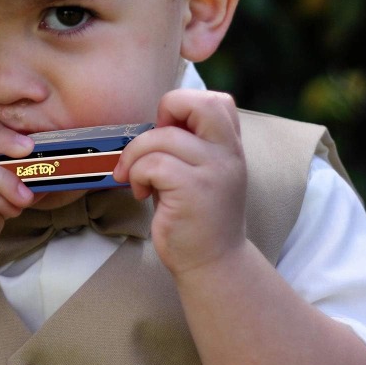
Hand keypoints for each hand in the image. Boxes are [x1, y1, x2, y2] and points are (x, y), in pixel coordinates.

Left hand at [113, 90, 246, 278]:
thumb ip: (187, 144)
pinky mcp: (193, 191)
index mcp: (229, 146)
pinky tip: (142, 193)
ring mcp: (213, 172)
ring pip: (163, 137)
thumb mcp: (200, 172)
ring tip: (138, 178)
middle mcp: (227, 154)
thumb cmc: (196, 216)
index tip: (167, 132)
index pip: (215, 100)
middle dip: (166, 110)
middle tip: (154, 139)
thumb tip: (155, 123)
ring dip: (136, 155)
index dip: (183, 106)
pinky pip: (153, 164)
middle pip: (199, 102)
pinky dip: (137, 175)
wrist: (213, 264)